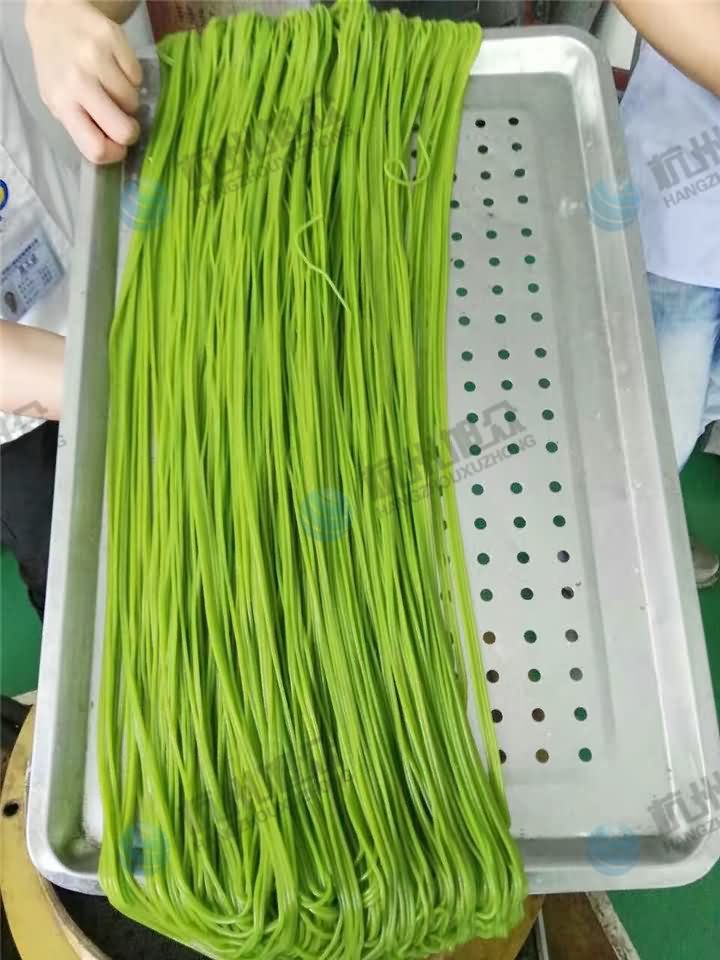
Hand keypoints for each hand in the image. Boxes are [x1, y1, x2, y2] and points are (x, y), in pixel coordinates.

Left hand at [25, 0, 142, 163]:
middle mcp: (78, 82)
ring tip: (113, 87)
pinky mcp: (114, 40)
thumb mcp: (58, 100)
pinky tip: (116, 68)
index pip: (96, 149)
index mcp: (62, 104)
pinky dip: (131, 77)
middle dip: (129, 131)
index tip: (117, 146)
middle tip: (124, 120)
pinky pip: (137, 76)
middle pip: (123, 130)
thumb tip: (114, 147)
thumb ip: (81, 124)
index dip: (114, 153)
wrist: (54, 17)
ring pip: (133, 102)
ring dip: (128, 99)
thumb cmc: (58, 68)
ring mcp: (97, 59)